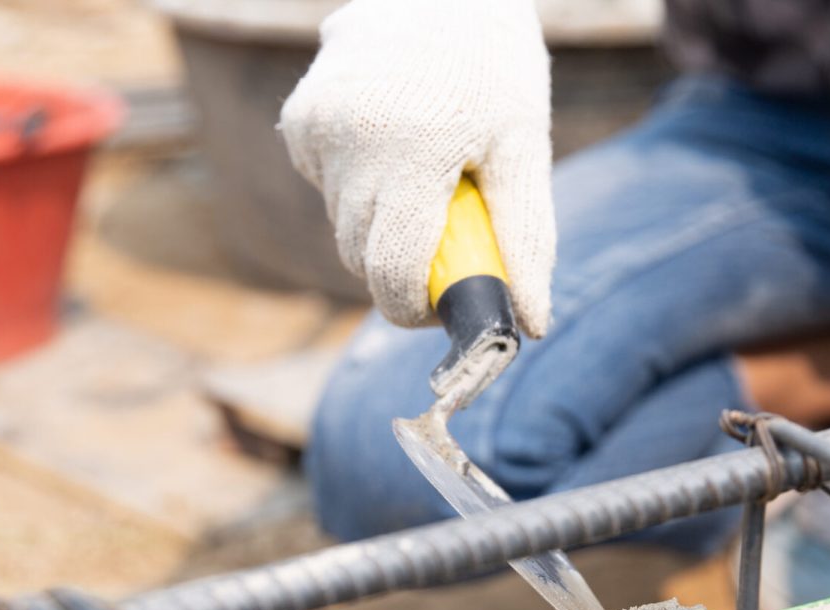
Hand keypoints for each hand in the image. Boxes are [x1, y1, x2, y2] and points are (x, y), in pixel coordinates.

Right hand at [278, 0, 554, 336]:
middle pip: (361, 256)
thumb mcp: (524, 147)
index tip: (443, 306)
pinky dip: (358, 182)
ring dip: (381, 220)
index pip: (389, 273)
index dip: (415, 308)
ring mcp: (315, 127)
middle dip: (402, 264)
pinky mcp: (299, 118)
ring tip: (424, 170)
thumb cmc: (496, 66)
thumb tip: (530, 323)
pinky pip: (327, 185)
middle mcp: (349, 140)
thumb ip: (525, 239)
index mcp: (411, 151)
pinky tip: (392, 139)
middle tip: (449, 230)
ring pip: (342, 222)